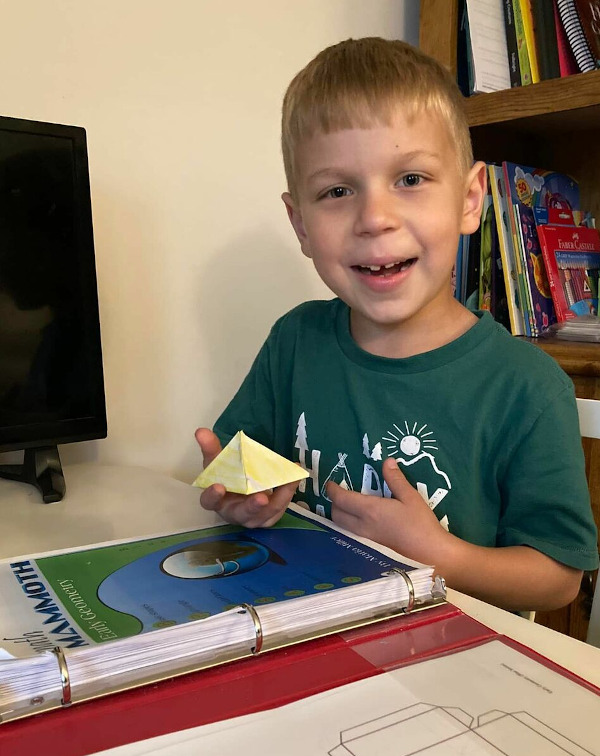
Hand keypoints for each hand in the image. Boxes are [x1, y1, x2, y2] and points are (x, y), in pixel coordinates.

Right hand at [194, 428, 297, 527]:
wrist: (241, 488)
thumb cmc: (227, 477)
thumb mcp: (218, 462)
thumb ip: (211, 448)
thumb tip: (201, 431)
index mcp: (216, 500)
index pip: (209, 502)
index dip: (212, 496)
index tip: (218, 486)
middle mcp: (233, 513)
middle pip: (241, 514)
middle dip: (252, 507)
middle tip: (261, 498)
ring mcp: (252, 518)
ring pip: (265, 514)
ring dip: (278, 500)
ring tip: (288, 482)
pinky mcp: (268, 517)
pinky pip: (279, 509)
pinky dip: (288, 493)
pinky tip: (294, 478)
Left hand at [328, 457, 449, 564]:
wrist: (431, 555)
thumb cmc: (421, 524)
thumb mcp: (411, 497)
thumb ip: (396, 479)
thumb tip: (387, 461)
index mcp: (369, 511)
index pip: (341, 499)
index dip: (333, 490)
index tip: (331, 484)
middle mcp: (361, 527)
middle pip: (336, 515)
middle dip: (334, 503)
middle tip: (340, 494)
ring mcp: (364, 541)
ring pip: (341, 528)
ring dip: (339, 516)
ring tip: (348, 508)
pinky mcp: (370, 551)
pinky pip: (350, 537)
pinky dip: (347, 528)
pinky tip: (358, 525)